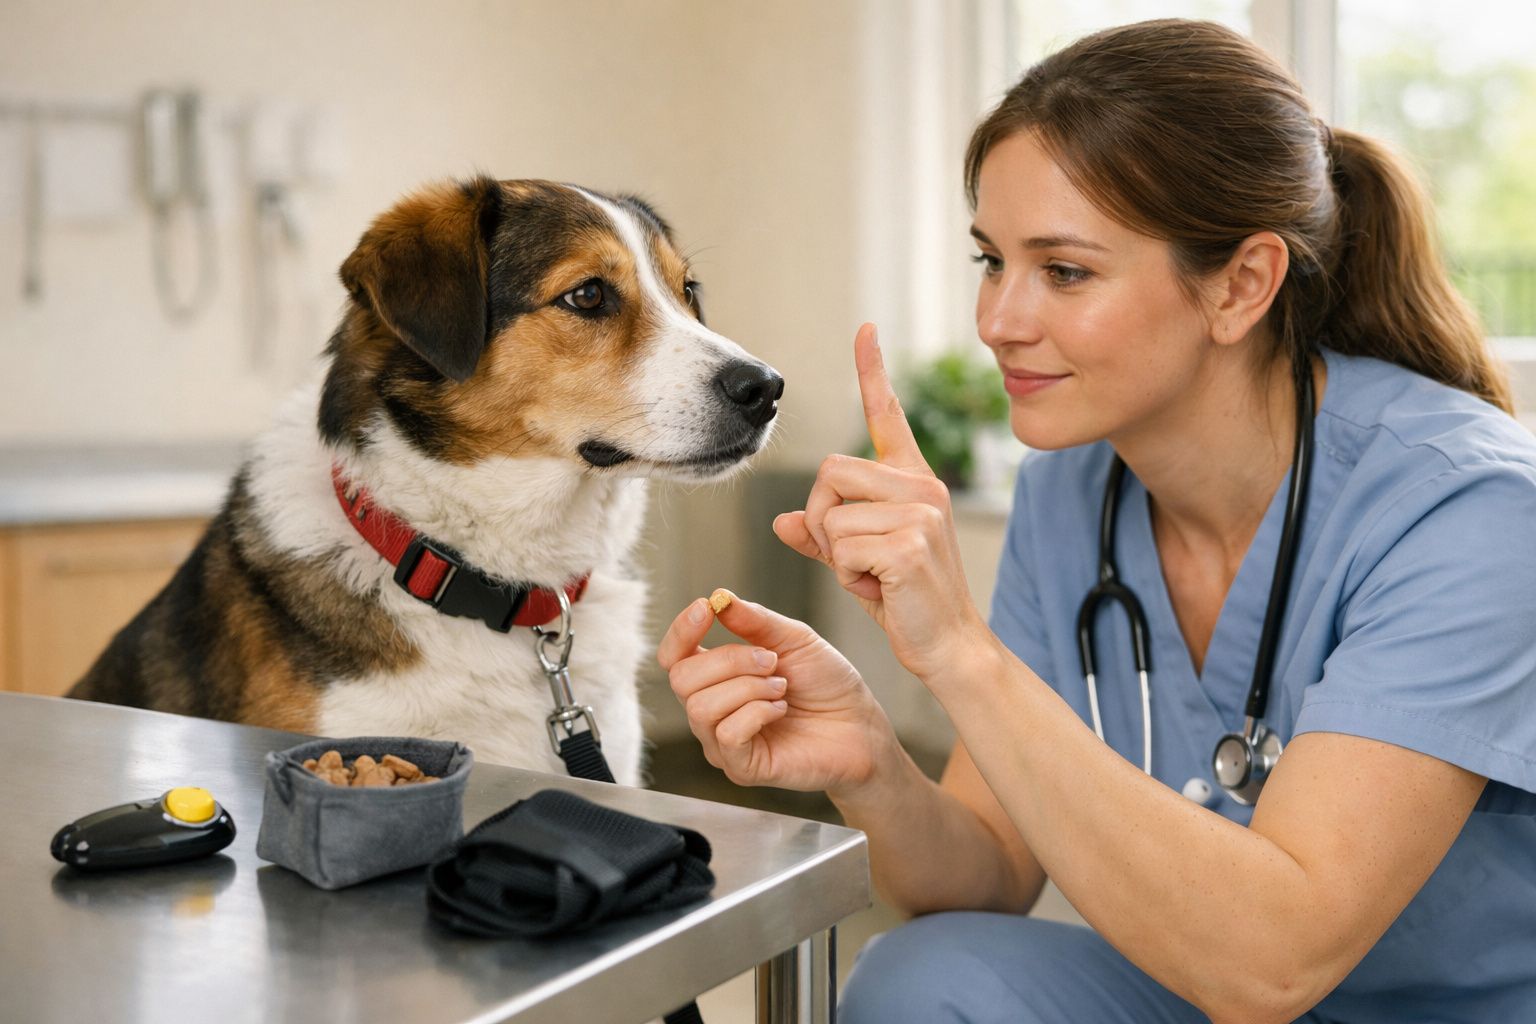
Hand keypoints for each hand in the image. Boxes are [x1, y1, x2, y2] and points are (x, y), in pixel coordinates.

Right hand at [656, 591, 894, 795]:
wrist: (861, 725)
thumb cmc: (827, 683)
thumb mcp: (794, 639)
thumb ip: (755, 620)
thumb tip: (720, 598)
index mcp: (716, 677)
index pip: (673, 657)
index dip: (681, 631)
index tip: (706, 608)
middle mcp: (711, 711)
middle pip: (682, 679)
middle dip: (728, 660)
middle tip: (771, 661)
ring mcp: (722, 742)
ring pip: (701, 708)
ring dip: (747, 688)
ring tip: (781, 687)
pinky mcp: (742, 768)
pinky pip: (727, 735)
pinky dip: (757, 713)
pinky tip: (780, 710)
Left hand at [773, 323, 989, 680]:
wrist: (949, 646)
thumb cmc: (905, 602)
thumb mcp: (857, 562)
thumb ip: (824, 536)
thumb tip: (783, 522)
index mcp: (912, 480)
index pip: (887, 415)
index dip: (872, 371)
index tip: (864, 330)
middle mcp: (922, 485)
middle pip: (829, 472)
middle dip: (822, 518)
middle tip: (852, 557)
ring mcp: (920, 510)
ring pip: (830, 513)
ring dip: (836, 553)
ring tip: (872, 576)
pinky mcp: (911, 541)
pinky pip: (842, 546)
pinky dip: (848, 576)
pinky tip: (880, 588)